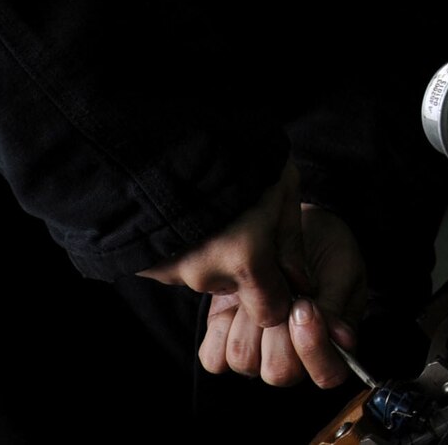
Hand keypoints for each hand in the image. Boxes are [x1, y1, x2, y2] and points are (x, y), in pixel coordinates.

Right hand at [137, 159, 305, 344]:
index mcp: (246, 260)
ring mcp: (171, 270)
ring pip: (205, 275)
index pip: (269, 313)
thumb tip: (301, 282)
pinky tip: (191, 214)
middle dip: (245, 268)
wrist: (165, 135)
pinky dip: (187, 246)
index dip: (277, 296)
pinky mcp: (146, 262)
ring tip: (216, 212)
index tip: (278, 273)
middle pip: (236, 289)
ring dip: (213, 253)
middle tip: (244, 225)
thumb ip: (292, 243)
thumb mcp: (282, 188)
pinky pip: (177, 263)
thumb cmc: (236, 153)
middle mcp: (206, 274)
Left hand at [201, 203, 367, 387]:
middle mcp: (294, 356)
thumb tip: (342, 339)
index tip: (305, 308)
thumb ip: (336, 303)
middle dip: (277, 331)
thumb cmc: (326, 247)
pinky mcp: (226, 338)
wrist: (293, 225)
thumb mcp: (342, 267)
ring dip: (249, 322)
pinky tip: (236, 303)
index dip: (314, 349)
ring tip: (260, 290)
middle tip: (282, 293)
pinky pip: (214, 358)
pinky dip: (222, 329)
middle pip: (280, 373)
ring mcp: (258, 351)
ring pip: (245, 362)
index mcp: (331, 345)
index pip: (327, 374)